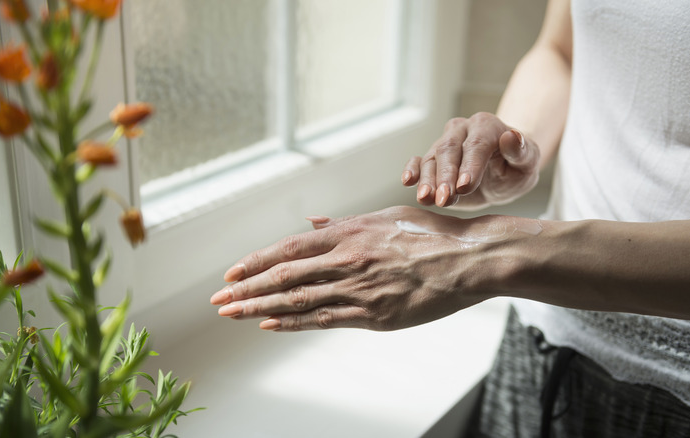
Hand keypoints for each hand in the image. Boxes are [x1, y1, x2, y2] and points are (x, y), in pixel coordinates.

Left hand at [209, 206, 504, 331]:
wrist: (469, 259)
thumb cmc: (430, 234)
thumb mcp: (384, 217)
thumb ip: (344, 224)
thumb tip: (311, 222)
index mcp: (350, 232)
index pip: (290, 247)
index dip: (257, 261)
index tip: (233, 272)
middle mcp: (348, 259)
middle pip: (286, 276)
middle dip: (248, 289)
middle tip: (219, 300)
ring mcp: (361, 289)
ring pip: (300, 300)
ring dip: (261, 308)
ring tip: (233, 315)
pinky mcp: (376, 315)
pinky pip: (326, 319)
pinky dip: (295, 323)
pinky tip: (271, 326)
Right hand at [402, 112, 539, 208]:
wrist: (503, 172)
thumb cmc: (517, 167)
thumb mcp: (528, 162)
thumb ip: (521, 151)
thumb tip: (512, 137)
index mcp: (486, 126)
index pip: (476, 145)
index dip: (470, 165)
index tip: (465, 186)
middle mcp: (461, 130)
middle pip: (449, 150)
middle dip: (445, 176)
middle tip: (445, 198)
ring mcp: (444, 144)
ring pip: (431, 159)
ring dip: (428, 180)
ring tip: (426, 198)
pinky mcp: (432, 160)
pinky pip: (418, 162)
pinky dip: (412, 171)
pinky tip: (408, 181)